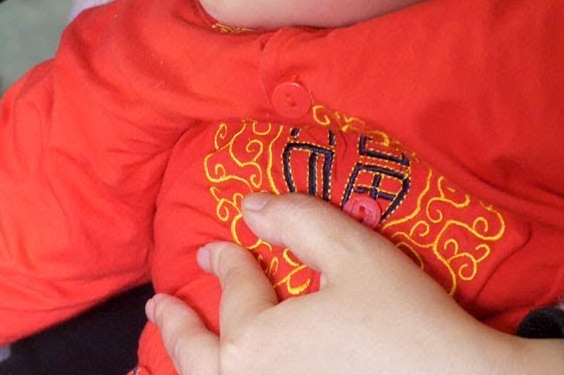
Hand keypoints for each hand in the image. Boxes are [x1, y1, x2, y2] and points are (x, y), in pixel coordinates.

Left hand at [148, 193, 563, 374]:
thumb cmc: (410, 325)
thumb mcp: (357, 255)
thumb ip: (300, 221)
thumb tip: (252, 205)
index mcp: (258, 340)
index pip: (235, 289)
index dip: (226, 262)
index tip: (215, 248)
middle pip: (198, 355)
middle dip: (176, 325)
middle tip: (160, 306)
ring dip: (181, 369)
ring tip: (153, 362)